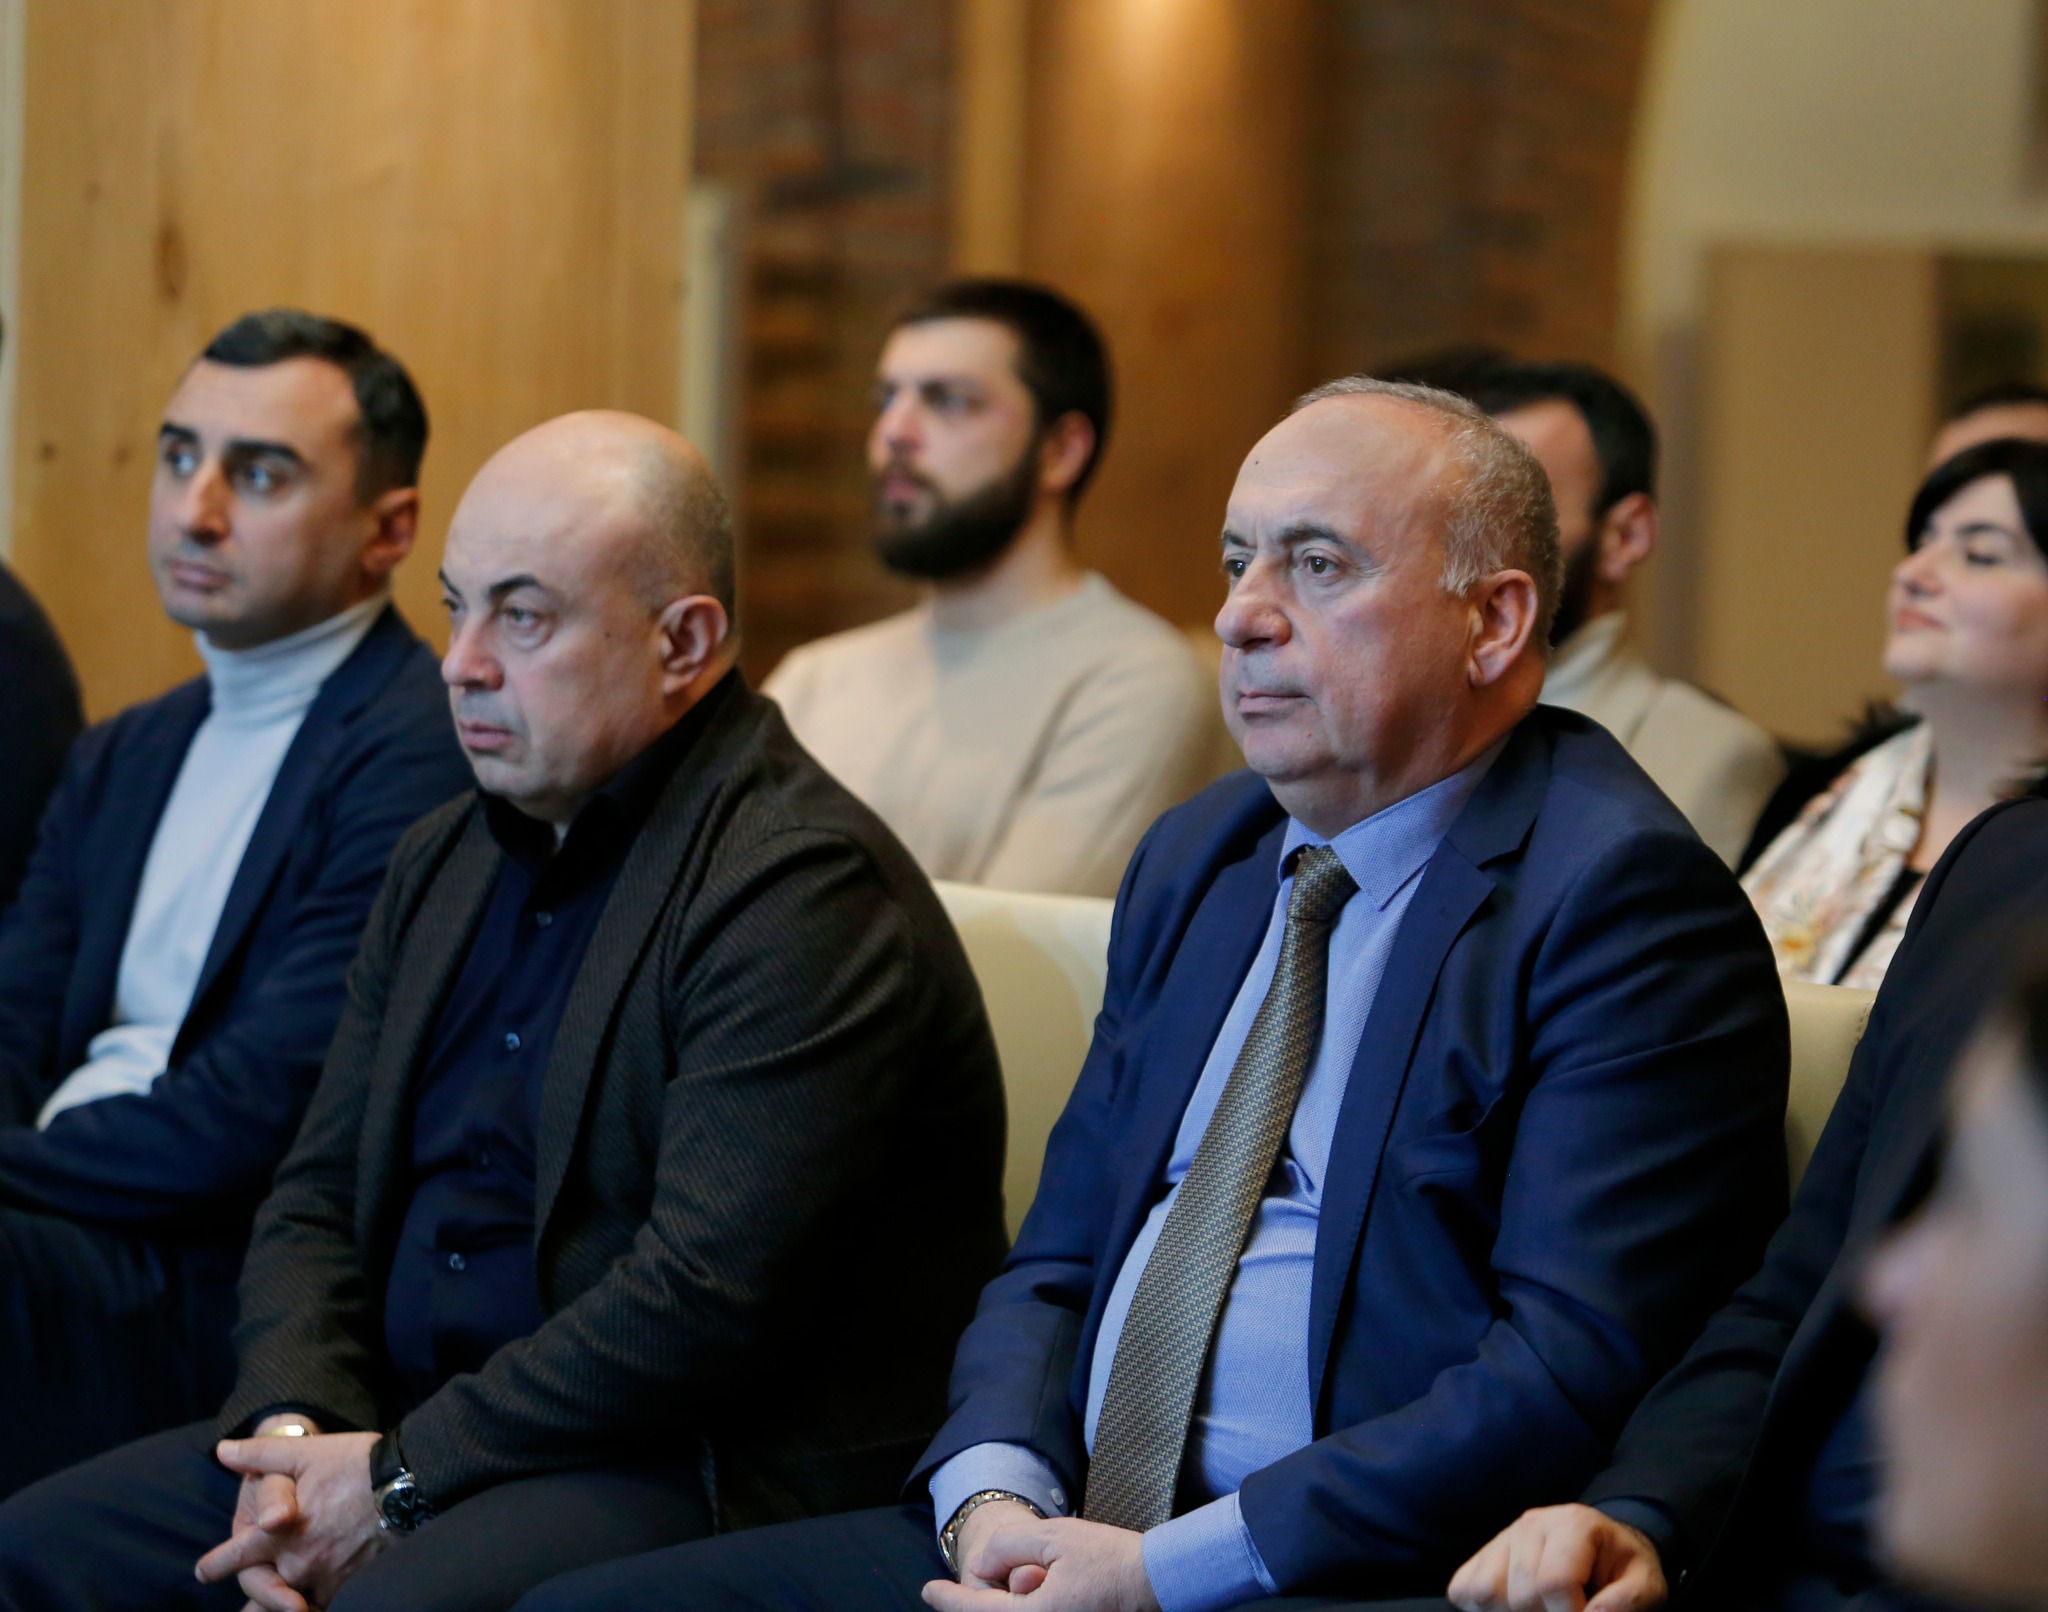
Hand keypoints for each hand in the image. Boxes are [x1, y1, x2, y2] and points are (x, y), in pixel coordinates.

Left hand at [196, 1430, 386, 1611]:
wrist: (408, 1482)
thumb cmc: (355, 1465)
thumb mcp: (305, 1453)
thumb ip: (260, 1455)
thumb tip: (223, 1449)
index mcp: (277, 1535)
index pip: (235, 1557)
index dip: (216, 1565)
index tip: (203, 1572)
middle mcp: (297, 1563)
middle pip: (263, 1594)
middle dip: (255, 1600)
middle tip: (246, 1610)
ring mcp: (326, 1578)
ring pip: (296, 1604)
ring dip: (288, 1605)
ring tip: (286, 1607)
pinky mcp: (353, 1583)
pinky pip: (329, 1603)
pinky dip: (319, 1603)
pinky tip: (316, 1602)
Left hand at [923, 1512, 1158, 1611]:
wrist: (1157, 1582)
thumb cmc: (1110, 1559)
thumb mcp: (1054, 1537)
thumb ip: (1009, 1548)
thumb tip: (984, 1565)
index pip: (977, 1611)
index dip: (948, 1599)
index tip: (928, 1589)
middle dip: (978, 1600)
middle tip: (977, 1579)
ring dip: (1001, 1606)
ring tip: (1022, 1577)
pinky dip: (1019, 1608)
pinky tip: (1031, 1586)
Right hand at [1448, 1504, 1667, 1611]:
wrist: (1604, 1547)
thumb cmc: (1623, 1570)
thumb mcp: (1647, 1585)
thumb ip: (1629, 1602)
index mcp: (1573, 1524)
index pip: (1554, 1582)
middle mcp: (1531, 1524)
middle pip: (1520, 1594)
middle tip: (1569, 1609)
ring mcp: (1502, 1538)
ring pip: (1485, 1593)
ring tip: (1544, 1609)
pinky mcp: (1483, 1555)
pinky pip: (1463, 1589)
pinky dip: (1484, 1608)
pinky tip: (1517, 1607)